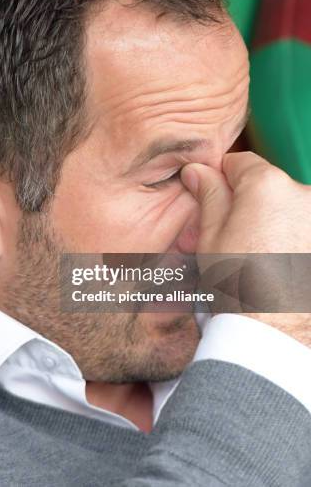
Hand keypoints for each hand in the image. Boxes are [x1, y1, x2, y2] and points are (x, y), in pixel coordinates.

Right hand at [181, 151, 310, 346]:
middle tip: (227, 233)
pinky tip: (276, 262)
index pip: (240, 163)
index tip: (211, 193)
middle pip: (266, 186)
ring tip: (253, 254)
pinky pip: (302, 228)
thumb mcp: (211, 236)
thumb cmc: (239, 287)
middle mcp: (302, 194)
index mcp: (267, 185)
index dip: (220, 177)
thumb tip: (198, 170)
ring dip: (270, 221)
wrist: (274, 335)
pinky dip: (290, 237)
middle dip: (246, 202)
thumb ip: (208, 194)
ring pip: (286, 208)